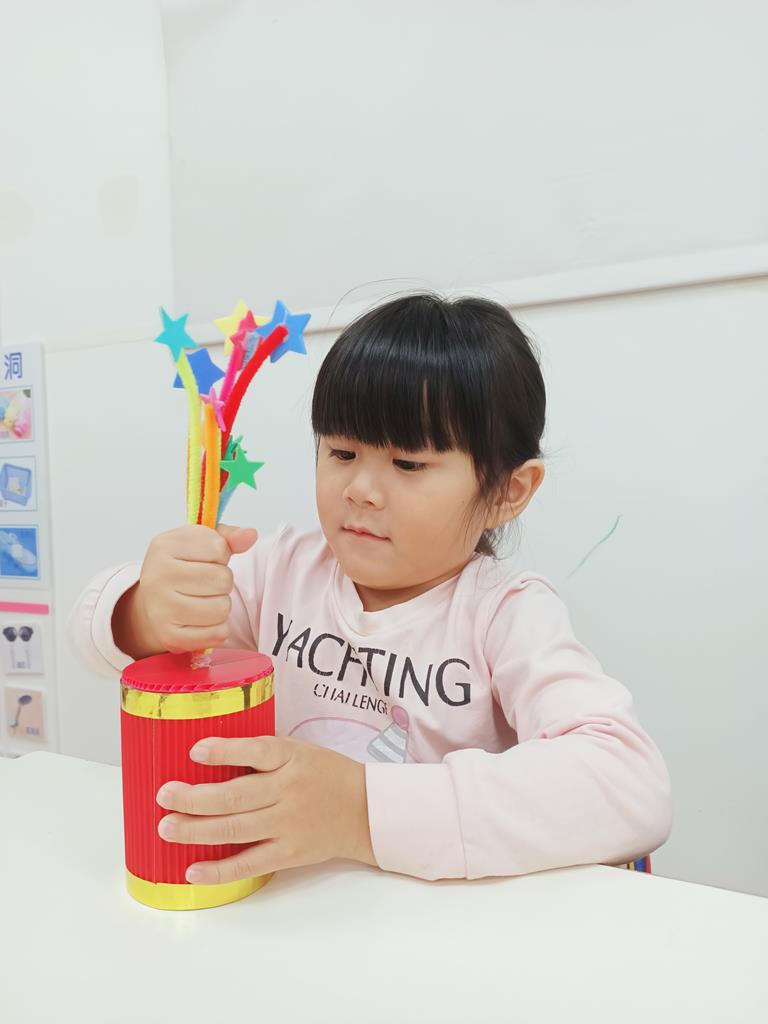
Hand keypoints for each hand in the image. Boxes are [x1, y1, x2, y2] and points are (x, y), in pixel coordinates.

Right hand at [114, 523, 257, 657]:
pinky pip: (218, 633)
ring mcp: (161, 609)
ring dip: (221, 605)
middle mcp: (157, 577)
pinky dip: (218, 628)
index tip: (205, 559)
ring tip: (204, 600)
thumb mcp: (199, 543)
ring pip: (222, 608)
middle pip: (223, 579)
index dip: (220, 555)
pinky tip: (202, 620)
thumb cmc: (182, 567)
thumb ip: (227, 536)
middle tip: (205, 584)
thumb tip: (250, 534)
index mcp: (164, 546)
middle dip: (223, 582)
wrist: (152, 603)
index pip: (218, 548)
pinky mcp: (171, 637)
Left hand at [155, 736, 376, 882]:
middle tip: (164, 796)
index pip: (256, 751)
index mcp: (291, 758)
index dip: (224, 751)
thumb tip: (210, 749)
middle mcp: (288, 791)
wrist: (365, 811)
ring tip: (167, 827)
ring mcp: (287, 825)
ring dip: (196, 830)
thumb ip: (263, 751)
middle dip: (194, 797)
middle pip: (235, 796)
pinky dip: (219, 870)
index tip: (195, 750)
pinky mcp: (288, 854)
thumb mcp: (299, 749)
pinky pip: (248, 864)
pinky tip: (192, 869)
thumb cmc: (325, 774)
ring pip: (235, 830)